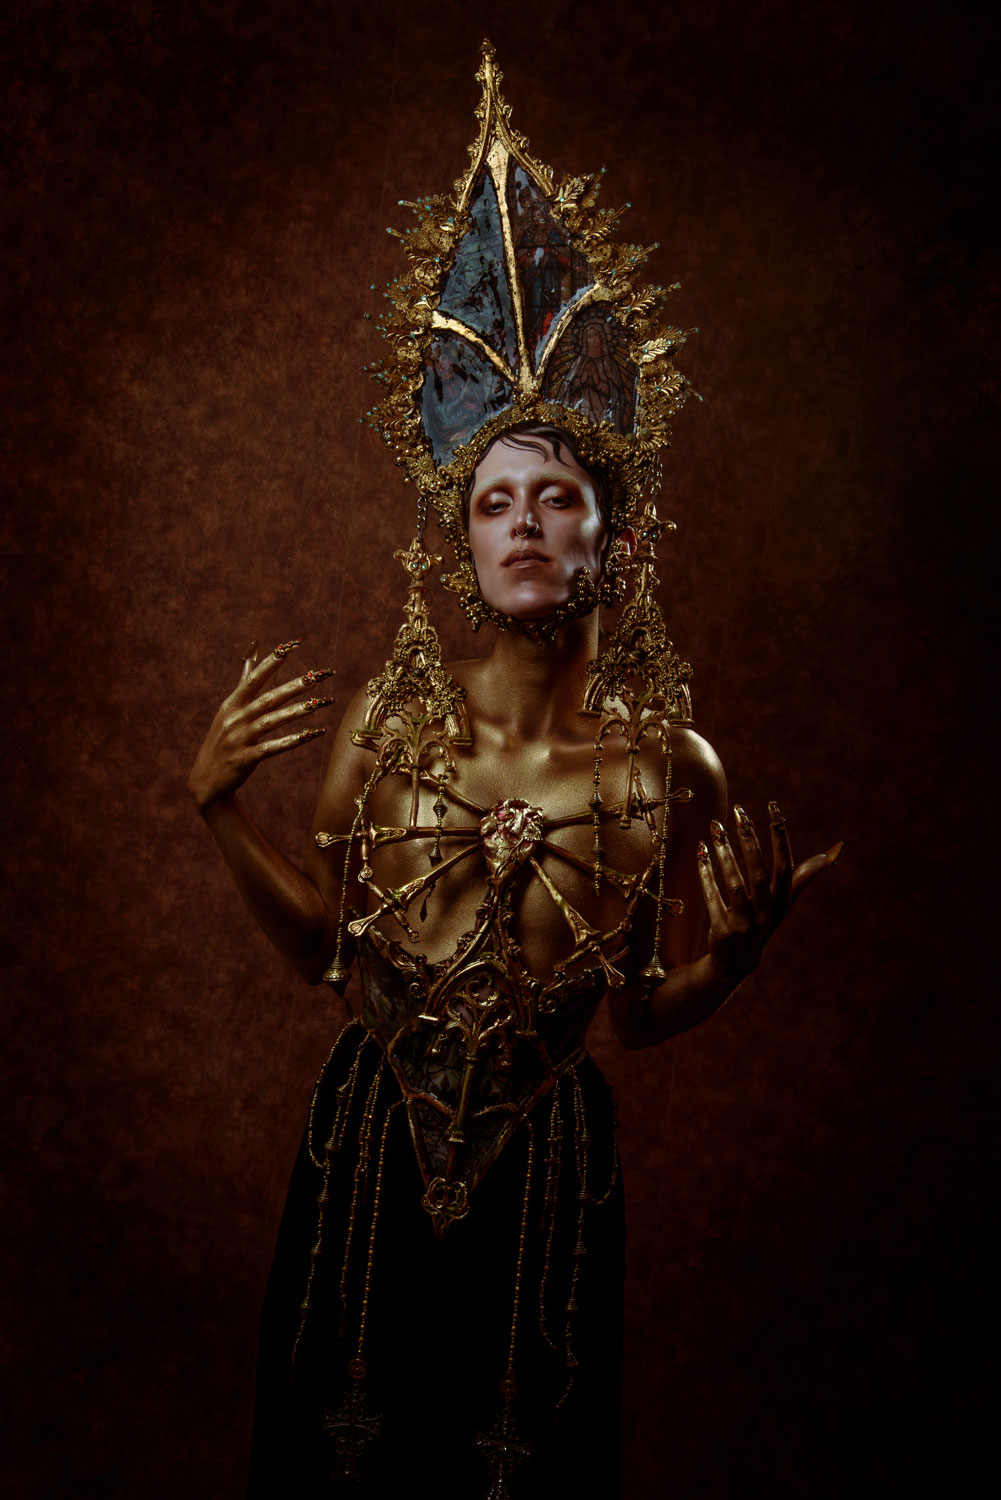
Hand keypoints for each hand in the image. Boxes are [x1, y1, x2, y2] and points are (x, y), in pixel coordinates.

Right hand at [188, 639, 334, 811]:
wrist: (206, 780)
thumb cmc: (222, 742)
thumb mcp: (228, 712)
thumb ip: (243, 684)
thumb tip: (251, 655)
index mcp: (231, 705)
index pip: (254, 679)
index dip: (271, 662)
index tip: (291, 646)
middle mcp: (234, 719)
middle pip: (269, 698)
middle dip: (296, 685)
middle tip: (318, 675)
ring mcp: (239, 739)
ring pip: (273, 721)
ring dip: (299, 711)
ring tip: (322, 702)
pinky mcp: (245, 759)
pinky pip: (273, 748)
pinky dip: (294, 740)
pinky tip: (314, 733)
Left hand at [697, 802, 841, 982]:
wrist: (737, 961)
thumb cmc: (762, 921)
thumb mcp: (784, 902)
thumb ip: (802, 877)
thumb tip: (833, 853)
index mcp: (782, 902)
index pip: (785, 865)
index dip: (780, 837)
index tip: (773, 807)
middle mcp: (766, 914)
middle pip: (758, 873)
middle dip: (749, 841)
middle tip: (739, 812)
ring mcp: (745, 924)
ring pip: (734, 884)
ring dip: (724, 854)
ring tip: (714, 827)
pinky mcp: (723, 930)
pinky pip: (712, 897)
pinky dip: (705, 874)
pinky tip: (700, 852)